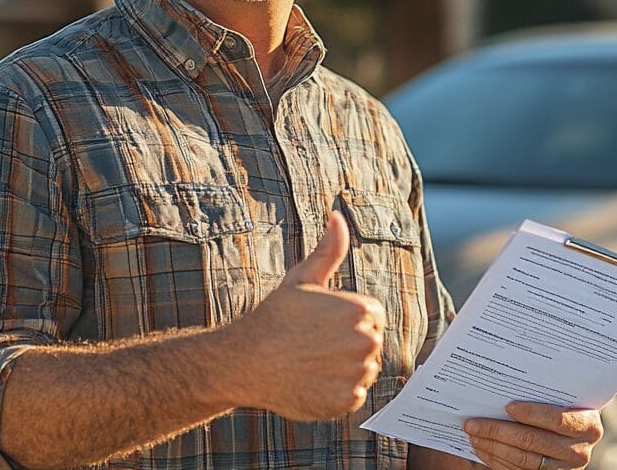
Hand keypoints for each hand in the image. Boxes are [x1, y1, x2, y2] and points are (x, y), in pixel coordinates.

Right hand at [221, 210, 385, 420]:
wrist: (244, 360)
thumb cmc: (274, 317)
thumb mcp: (303, 278)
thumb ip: (329, 249)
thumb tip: (338, 216)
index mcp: (361, 310)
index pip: (372, 316)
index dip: (346, 319)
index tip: (322, 324)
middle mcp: (365, 342)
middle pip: (369, 342)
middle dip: (347, 342)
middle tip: (313, 344)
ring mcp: (357, 373)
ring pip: (363, 369)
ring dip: (345, 367)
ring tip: (312, 361)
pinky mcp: (346, 401)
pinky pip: (353, 394)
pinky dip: (336, 391)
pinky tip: (311, 380)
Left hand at [464, 402, 602, 469]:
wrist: (574, 436)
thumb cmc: (566, 409)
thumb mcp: (566, 400)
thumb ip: (548, 393)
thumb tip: (509, 379)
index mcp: (588, 426)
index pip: (556, 419)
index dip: (532, 413)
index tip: (507, 407)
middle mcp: (579, 451)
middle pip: (533, 441)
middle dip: (499, 431)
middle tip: (473, 423)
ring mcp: (563, 469)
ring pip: (522, 459)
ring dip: (493, 447)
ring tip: (473, 435)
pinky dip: (496, 459)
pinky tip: (482, 448)